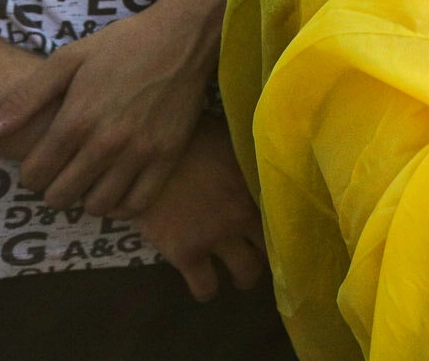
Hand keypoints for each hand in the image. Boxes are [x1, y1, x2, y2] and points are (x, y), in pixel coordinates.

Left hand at [0, 0, 225, 217]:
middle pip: (61, 196)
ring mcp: (140, 153)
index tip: (41, 160)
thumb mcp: (67, 60)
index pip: (34, 175)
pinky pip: (137, 204)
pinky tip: (116, 186)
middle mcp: (106, 143)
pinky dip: (121, 204)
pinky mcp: (168, 157)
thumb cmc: (121, 44)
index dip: (30, 172)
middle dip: (54, 186)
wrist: (183, 36)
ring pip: (98, 206)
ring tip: (90, 177)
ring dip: (86, 197)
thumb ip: (23, 100)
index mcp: (76, 119)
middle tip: (64, 168)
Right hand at [133, 117, 266, 301]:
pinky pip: (204, 287)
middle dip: (265, 254)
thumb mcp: (229, 144)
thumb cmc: (188, 139)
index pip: (284, 216)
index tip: (275, 229)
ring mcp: (214, 238)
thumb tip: (265, 164)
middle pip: (271, 247)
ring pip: (245, 275)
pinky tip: (204, 282)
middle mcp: (241, 216)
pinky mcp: (185, 254)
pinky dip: (207, 289)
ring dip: (242, 277)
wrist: (144, 154)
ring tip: (234, 274)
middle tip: (255, 253)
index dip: (281, 226)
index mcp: (254, 187)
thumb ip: (249, 162)